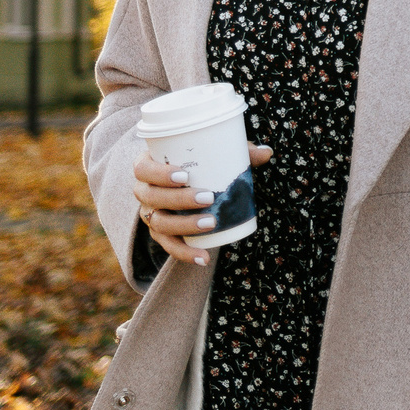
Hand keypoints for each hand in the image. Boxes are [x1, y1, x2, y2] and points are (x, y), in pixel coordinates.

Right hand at [131, 144, 270, 267]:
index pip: (142, 169)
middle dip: (179, 200)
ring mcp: (150, 214)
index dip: (159, 174)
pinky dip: (185, 254)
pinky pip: (169, 246)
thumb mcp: (212, 153)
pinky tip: (204, 258)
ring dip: (184, 225)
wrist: (183, 183)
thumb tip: (266, 152)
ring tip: (211, 223)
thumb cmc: (196, 162)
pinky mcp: (160, 233)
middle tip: (208, 198)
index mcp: (149, 166)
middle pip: (153, 197)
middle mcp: (144, 191)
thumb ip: (236, 150)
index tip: (184, 176)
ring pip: (159, 223)